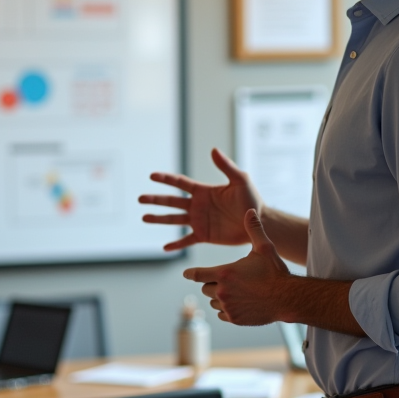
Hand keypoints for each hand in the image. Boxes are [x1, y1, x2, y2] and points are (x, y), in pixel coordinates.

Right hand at [139, 148, 263, 251]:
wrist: (258, 223)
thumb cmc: (251, 200)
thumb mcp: (240, 180)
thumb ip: (226, 166)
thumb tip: (213, 149)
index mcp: (203, 191)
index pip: (180, 183)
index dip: (166, 179)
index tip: (151, 176)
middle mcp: (197, 205)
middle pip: (172, 201)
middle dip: (156, 200)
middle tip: (140, 198)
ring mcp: (199, 221)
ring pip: (174, 220)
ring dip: (159, 219)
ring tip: (144, 217)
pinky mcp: (204, 235)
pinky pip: (186, 240)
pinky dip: (176, 244)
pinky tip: (165, 248)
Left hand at [182, 210, 291, 324]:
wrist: (287, 298)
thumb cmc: (275, 272)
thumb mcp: (264, 248)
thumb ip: (253, 229)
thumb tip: (250, 210)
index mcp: (224, 273)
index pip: (197, 274)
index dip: (190, 273)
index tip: (186, 273)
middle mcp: (222, 291)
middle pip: (205, 288)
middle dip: (212, 283)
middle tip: (226, 280)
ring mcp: (227, 307)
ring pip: (213, 302)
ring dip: (219, 297)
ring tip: (234, 291)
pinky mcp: (234, 319)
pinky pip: (222, 314)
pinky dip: (227, 310)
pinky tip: (239, 304)